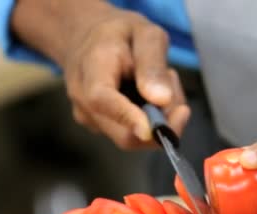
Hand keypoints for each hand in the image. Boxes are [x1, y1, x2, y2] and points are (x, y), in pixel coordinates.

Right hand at [11, 0, 188, 149]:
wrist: (87, 38)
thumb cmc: (118, 34)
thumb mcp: (145, 34)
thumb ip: (153, 65)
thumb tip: (162, 100)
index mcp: (91, 69)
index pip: (102, 100)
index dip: (129, 118)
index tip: (154, 129)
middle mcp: (83, 101)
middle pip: (123, 134)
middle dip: (161, 121)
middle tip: (173, 83)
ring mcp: (89, 118)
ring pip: (133, 136)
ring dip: (158, 118)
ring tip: (158, 81)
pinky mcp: (99, 128)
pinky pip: (131, 133)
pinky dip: (149, 120)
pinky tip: (146, 93)